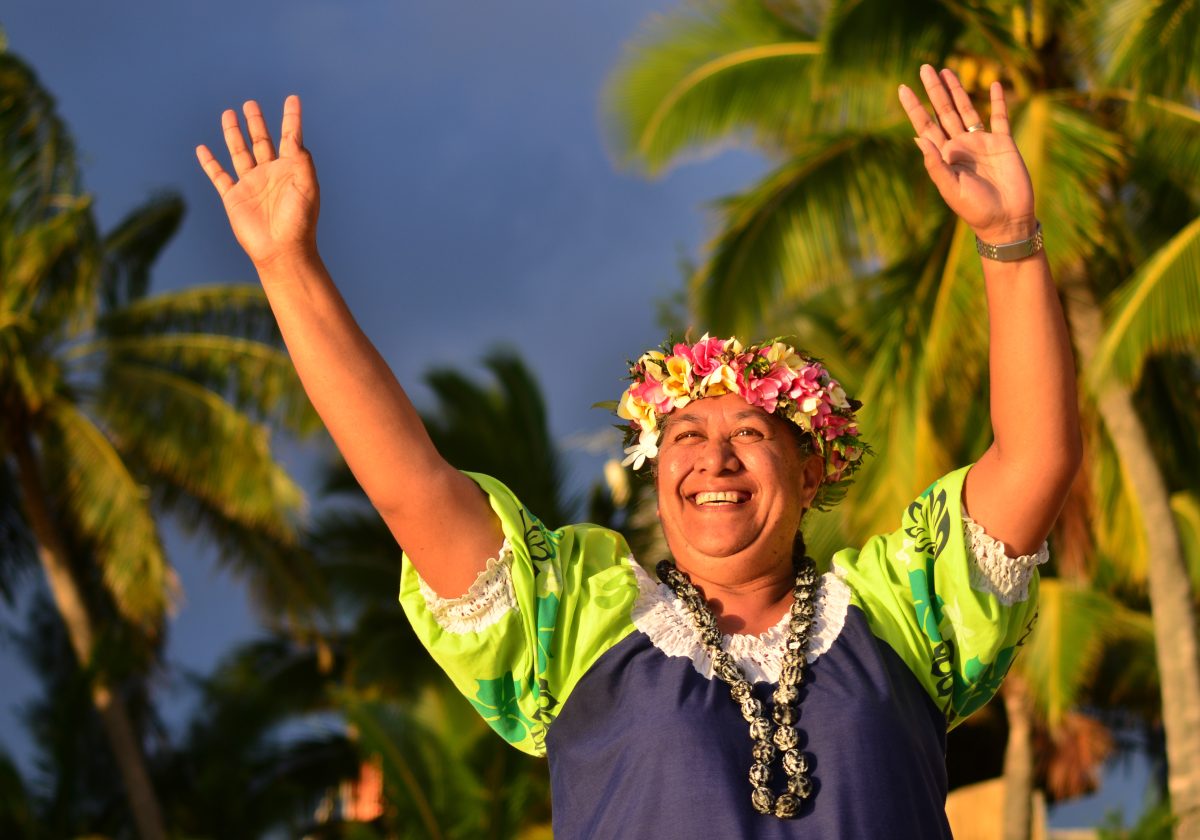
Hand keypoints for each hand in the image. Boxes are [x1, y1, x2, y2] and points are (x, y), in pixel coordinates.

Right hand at [196, 96, 318, 269]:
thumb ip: (302, 161)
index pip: (290, 137)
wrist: (281, 251)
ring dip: (234, 134)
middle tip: (251, 104)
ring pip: (239, 152)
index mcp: (290, 170)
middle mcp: (270, 174)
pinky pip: (218, 175)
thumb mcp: (307, 189)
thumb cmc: (299, 222)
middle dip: (256, 122)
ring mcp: (250, 184)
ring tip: (230, 113)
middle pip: (261, 141)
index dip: (292, 118)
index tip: (293, 99)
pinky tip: (203, 149)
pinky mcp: (233, 197)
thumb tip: (294, 136)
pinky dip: (209, 162)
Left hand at [899, 66, 1035, 243]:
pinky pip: (1000, 117)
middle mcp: (960, 146)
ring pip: (967, 109)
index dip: (914, 108)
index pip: (925, 126)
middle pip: (944, 111)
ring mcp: (981, 143)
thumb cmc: (975, 209)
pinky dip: (998, 101)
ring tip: (947, 71)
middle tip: (924, 67)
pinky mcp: (1003, 143)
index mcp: (944, 156)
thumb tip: (918, 139)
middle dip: (933, 90)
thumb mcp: (951, 189)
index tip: (902, 88)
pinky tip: (994, 85)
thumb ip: (935, 165)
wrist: (1007, 220)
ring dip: (957, 91)